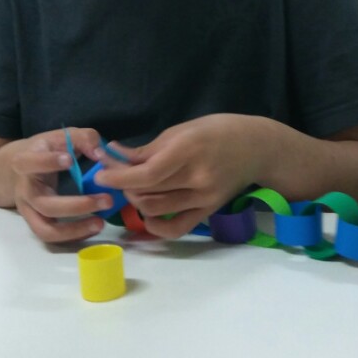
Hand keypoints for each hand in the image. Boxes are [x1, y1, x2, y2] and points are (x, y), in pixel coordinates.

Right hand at [10, 127, 112, 242]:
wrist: (17, 169)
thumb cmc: (46, 150)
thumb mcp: (62, 137)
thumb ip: (83, 138)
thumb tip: (100, 153)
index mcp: (25, 162)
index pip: (30, 163)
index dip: (48, 162)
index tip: (70, 160)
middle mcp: (25, 190)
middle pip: (45, 205)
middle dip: (77, 206)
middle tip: (106, 199)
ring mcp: (29, 210)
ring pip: (46, 229)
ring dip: (74, 229)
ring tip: (100, 222)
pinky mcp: (36, 223)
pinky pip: (52, 236)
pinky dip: (73, 236)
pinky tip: (94, 227)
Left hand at [93, 114, 262, 237]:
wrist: (257, 147)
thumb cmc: (218, 130)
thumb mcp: (183, 129)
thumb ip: (150, 148)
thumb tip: (116, 156)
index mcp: (189, 150)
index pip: (147, 174)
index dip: (118, 177)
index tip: (101, 174)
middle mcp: (197, 177)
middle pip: (148, 191)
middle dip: (124, 185)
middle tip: (113, 176)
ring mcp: (204, 197)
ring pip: (157, 209)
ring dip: (136, 200)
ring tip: (132, 188)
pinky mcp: (208, 210)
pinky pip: (177, 228)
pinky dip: (157, 226)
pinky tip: (147, 216)